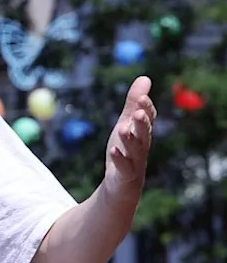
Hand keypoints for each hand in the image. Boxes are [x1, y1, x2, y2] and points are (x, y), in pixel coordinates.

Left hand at [104, 76, 155, 194]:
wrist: (121, 185)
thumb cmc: (126, 151)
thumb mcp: (126, 124)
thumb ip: (133, 103)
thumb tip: (145, 78)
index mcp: (142, 132)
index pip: (148, 118)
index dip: (146, 109)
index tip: (142, 97)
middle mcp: (141, 146)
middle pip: (144, 133)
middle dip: (142, 122)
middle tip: (137, 112)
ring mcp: (135, 162)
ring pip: (135, 150)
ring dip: (130, 139)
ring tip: (122, 129)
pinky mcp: (125, 175)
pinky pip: (124, 167)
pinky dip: (120, 159)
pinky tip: (114, 151)